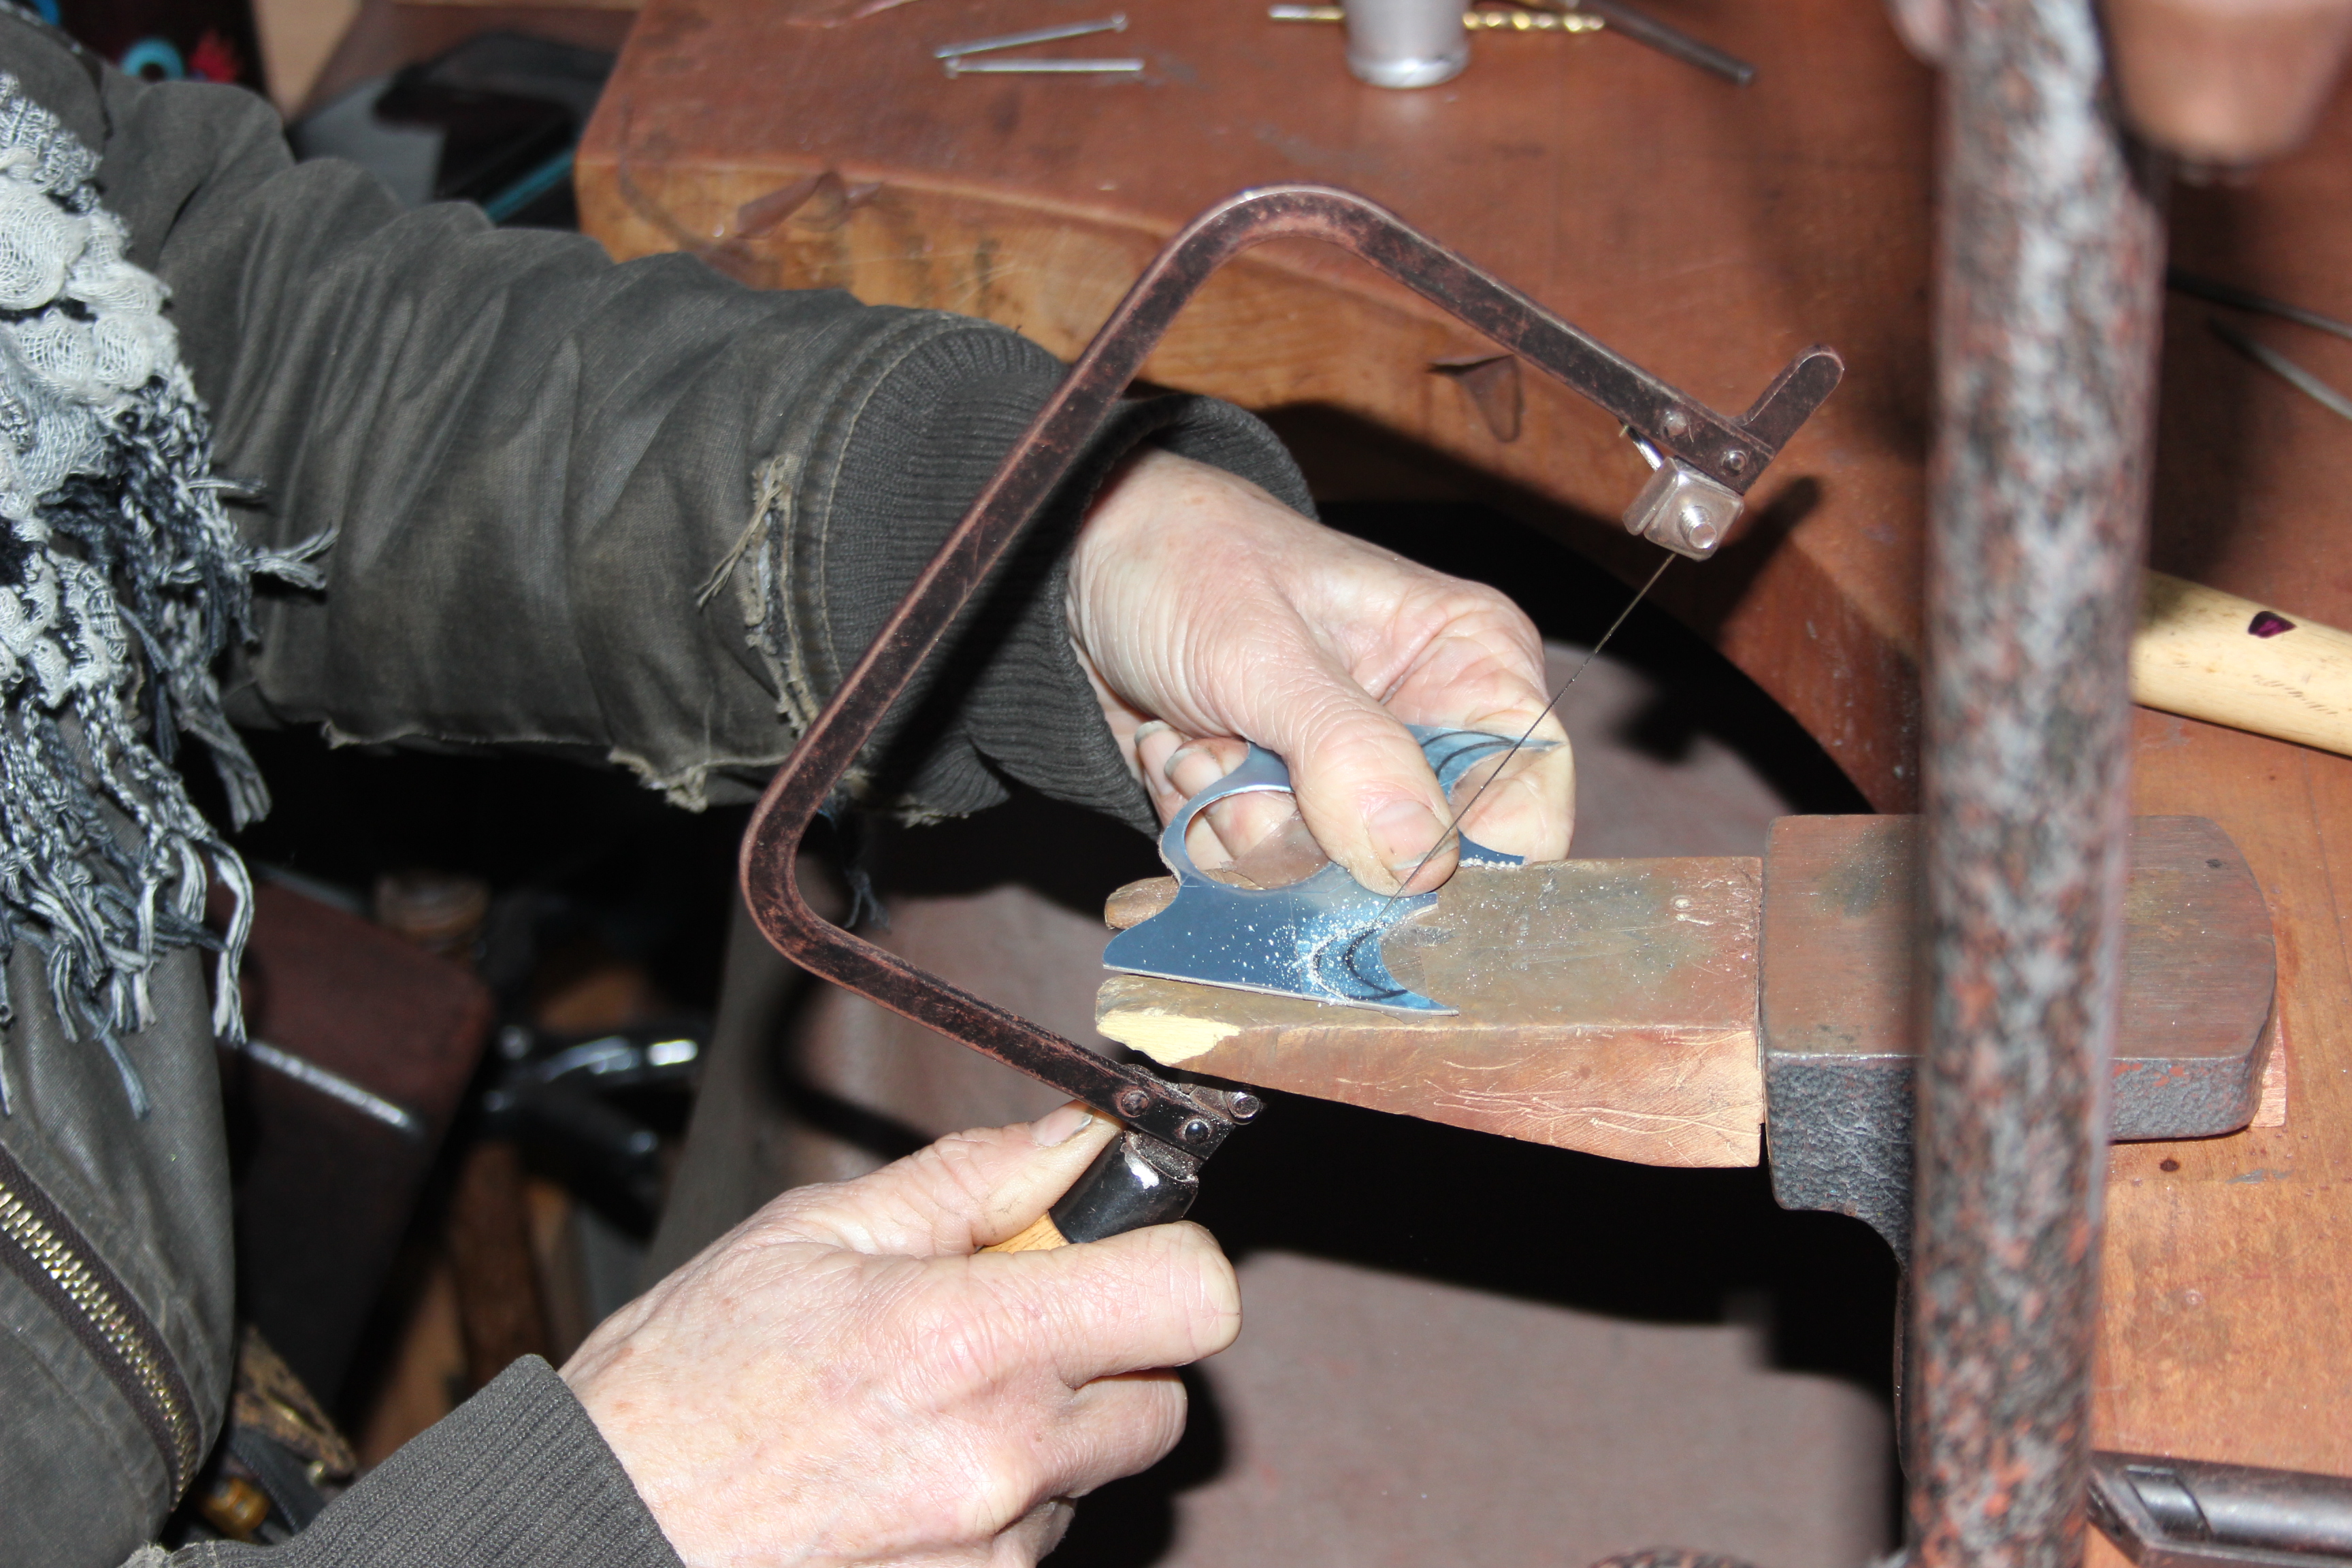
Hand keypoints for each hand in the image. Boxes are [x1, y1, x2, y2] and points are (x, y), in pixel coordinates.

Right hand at [563, 1106, 1239, 1566]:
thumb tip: (1074, 1139)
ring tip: (922, 1407)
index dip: (1164, 1256)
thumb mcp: (811, 1235)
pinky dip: (995, 1507)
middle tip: (1009, 1323)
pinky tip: (902, 1475)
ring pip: (1095, 1473)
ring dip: (1044, 1432)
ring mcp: (990, 1553)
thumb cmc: (681, 1388)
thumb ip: (969, 1181)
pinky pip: (1033, 1545)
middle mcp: (1003, 1458)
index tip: (1110, 1245)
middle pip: (1164, 1394)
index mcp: (971, 1339)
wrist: (599, 1534)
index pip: (1193, 1295)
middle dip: (1108, 1349)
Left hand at [1069, 447, 1572, 893]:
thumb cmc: (1184, 561)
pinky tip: (1181, 751)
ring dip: (1234, 822)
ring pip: (1322, 883)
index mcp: (1471, 667)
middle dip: (1303, 831)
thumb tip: (1421, 861)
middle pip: (1413, 866)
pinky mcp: (1281, 817)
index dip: (1462, 854)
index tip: (1374, 862)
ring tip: (1200, 734)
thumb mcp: (1264, 647)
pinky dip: (1200, 828)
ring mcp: (1348, 784)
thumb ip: (1345, 751)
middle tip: (1236, 753)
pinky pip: (1255, 881)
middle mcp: (1425, 734)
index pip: (1527, 803)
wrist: (1080, 565)